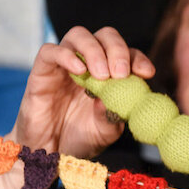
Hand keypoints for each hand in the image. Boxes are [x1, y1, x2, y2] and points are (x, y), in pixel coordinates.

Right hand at [8, 26, 155, 157]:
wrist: (52, 152)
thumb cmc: (81, 138)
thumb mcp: (105, 131)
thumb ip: (112, 116)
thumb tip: (112, 100)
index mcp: (110, 74)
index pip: (127, 54)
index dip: (137, 59)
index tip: (146, 73)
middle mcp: (89, 63)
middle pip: (105, 36)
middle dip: (117, 49)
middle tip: (121, 72)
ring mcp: (65, 64)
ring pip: (79, 36)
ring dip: (94, 50)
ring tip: (102, 75)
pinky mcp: (42, 71)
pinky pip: (50, 51)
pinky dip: (66, 55)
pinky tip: (79, 70)